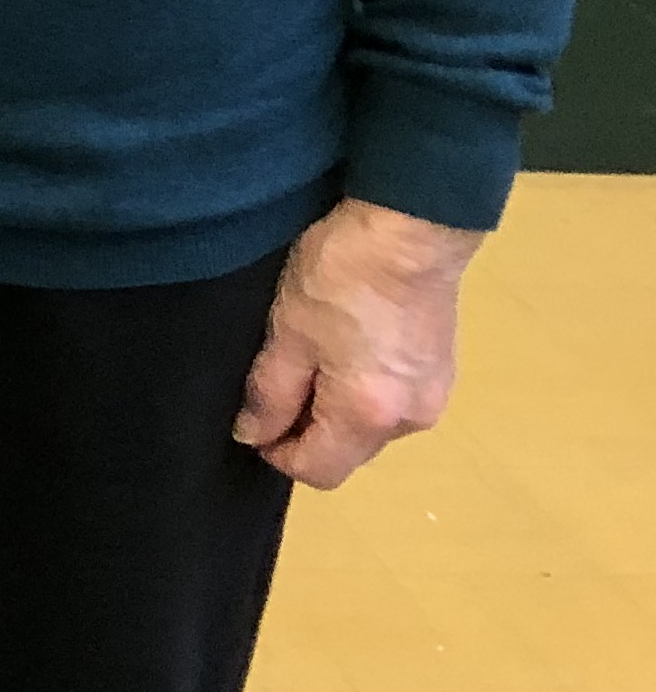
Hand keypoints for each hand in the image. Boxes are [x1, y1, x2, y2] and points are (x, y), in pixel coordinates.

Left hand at [233, 197, 481, 487]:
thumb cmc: (341, 275)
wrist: (411, 227)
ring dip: (337, 409)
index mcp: (370, 417)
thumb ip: (270, 393)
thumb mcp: (287, 332)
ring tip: (313, 354)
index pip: (320, 471)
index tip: (255, 422)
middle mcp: (412, 420)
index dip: (279, 454)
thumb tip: (255, 435)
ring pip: (371, 427)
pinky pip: (394, 401)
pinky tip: (348, 345)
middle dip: (308, 430)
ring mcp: (435, 395)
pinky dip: (364, 389)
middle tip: (278, 379)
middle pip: (348, 452)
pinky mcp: (443, 370)